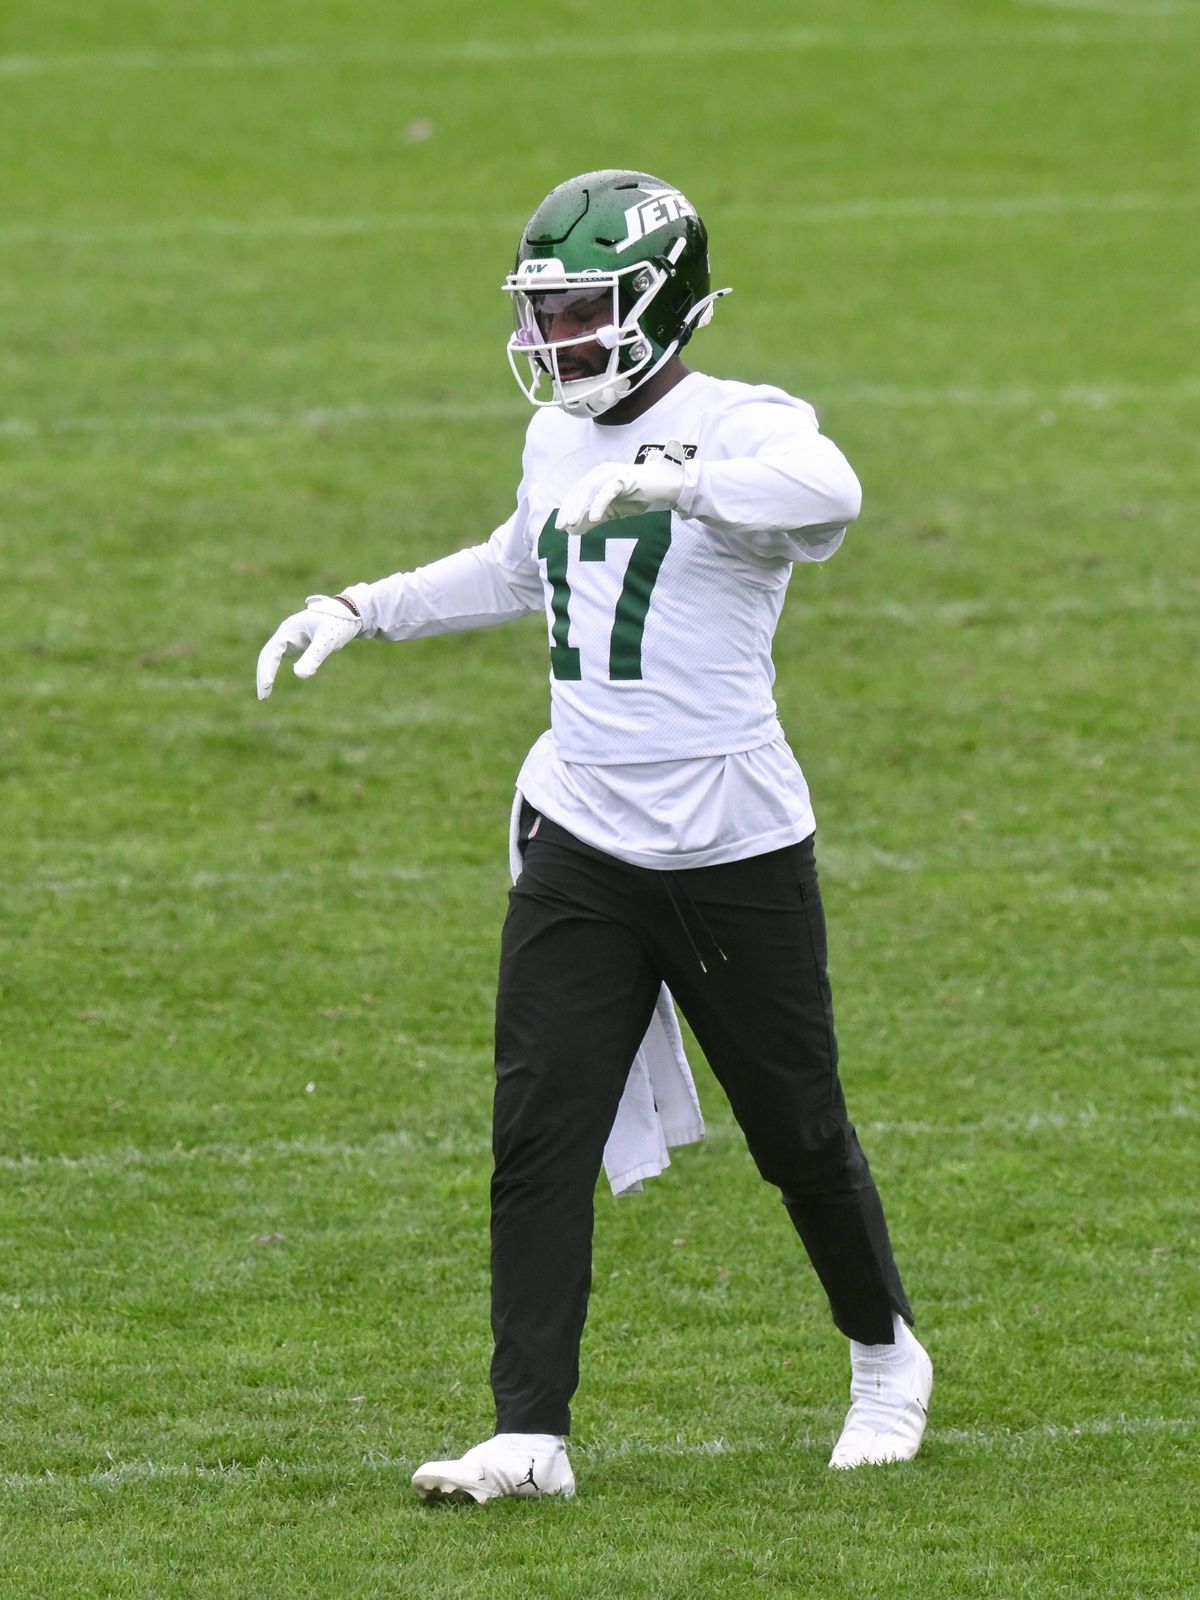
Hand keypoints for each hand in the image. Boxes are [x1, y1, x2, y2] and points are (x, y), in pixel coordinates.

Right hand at [256, 594, 361, 700]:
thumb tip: (299, 676)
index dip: (268, 669)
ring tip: (265, 695)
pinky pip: (280, 657)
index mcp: (290, 629)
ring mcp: (290, 637)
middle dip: (264, 675)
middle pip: (268, 655)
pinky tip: (272, 682)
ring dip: (266, 674)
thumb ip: (314, 656)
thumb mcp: (327, 640)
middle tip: (263, 697)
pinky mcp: (296, 643)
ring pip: (272, 656)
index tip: (267, 686)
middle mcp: (286, 632)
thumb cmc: (339, 622)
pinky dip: (274, 669)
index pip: (272, 652)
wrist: (350, 612)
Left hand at [556, 441, 686, 535]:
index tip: (560, 526)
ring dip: (580, 506)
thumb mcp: (613, 511)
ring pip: (590, 489)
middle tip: (561, 527)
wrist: (664, 487)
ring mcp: (613, 473)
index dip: (567, 509)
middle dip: (569, 509)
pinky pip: (608, 491)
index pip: (576, 493)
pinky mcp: (624, 477)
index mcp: (597, 478)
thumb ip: (595, 519)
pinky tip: (594, 517)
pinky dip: (600, 503)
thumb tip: (573, 531)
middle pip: (579, 490)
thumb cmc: (639, 497)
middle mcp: (602, 473)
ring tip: (572, 522)